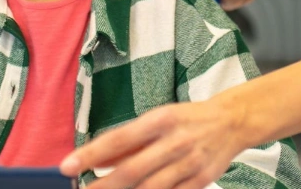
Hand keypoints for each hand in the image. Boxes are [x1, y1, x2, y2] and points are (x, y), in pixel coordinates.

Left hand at [59, 98, 245, 188]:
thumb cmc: (188, 119)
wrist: (232, 122)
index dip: (91, 154)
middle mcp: (174, 141)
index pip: (118, 139)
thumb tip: (99, 160)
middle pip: (132, 170)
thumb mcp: (157, 119)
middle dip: (103, 185)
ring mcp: (188, 164)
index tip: (68, 166)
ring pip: (151, 188)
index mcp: (160, 120)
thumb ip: (130, 141)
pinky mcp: (200, 181)